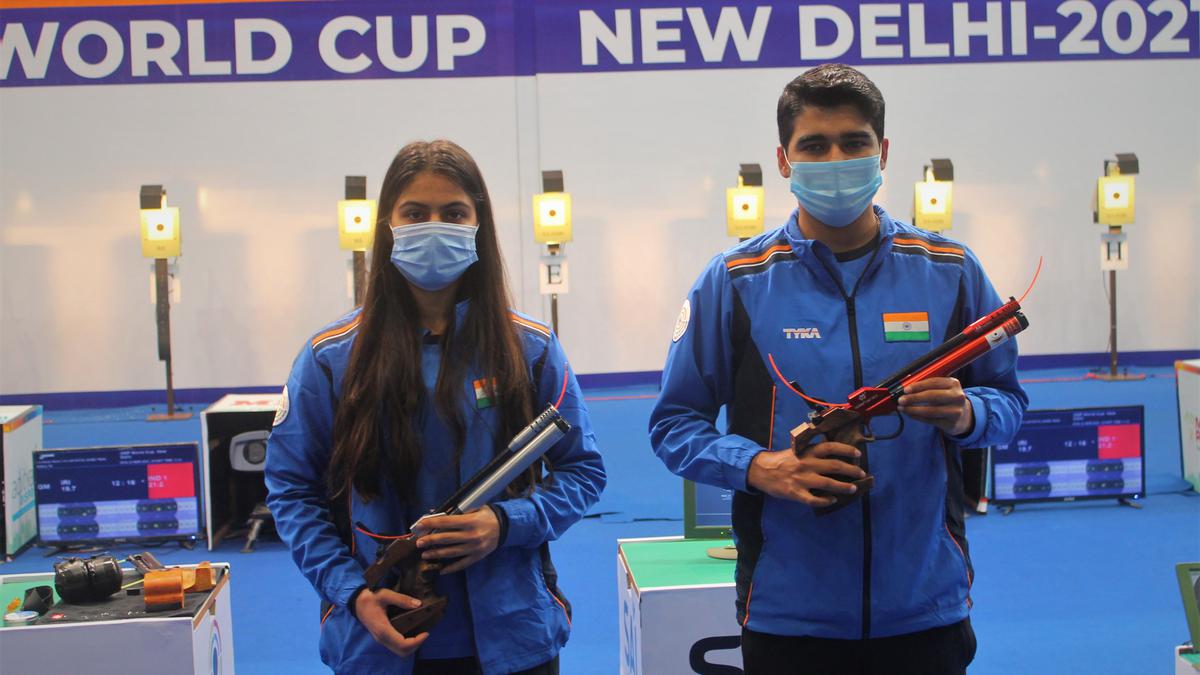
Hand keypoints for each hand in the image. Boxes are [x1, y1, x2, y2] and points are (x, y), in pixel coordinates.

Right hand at [353, 588, 428, 656]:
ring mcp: (381, 639)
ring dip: (411, 646)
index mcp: (383, 629)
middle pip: (402, 652)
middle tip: (424, 634)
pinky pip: (396, 646)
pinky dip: (406, 644)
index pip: (402, 644)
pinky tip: (411, 633)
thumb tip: (418, 604)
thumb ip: (402, 599)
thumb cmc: (370, 597)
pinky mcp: (382, 638)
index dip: (417, 641)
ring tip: (420, 634)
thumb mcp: (385, 594)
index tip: (426, 633)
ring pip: (399, 651)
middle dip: (416, 645)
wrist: (357, 602)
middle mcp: (382, 638)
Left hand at [411, 507, 500, 574]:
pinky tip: (442, 570)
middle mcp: (472, 535)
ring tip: (425, 555)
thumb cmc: (487, 516)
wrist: (506, 527)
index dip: (431, 523)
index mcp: (470, 521)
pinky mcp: (477, 556)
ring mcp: (474, 548)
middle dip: (430, 540)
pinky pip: (462, 564)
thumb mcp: (474, 508)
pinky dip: (451, 568)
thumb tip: (435, 513)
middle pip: (446, 538)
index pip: (446, 522)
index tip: (419, 525)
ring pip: (451, 552)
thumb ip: (457, 512)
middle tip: (419, 542)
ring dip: (436, 554)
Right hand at [746, 443, 864, 507]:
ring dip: (843, 487)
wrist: (761, 470)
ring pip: (827, 484)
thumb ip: (813, 450)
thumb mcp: (797, 450)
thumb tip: (832, 448)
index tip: (858, 454)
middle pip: (834, 466)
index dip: (846, 450)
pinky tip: (832, 500)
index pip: (830, 447)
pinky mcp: (795, 493)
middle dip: (851, 470)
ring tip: (853, 489)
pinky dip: (825, 501)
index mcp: (807, 452)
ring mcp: (801, 479)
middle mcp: (807, 464)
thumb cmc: (782, 460)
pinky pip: (813, 499)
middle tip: (861, 474)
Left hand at [897, 377, 973, 435]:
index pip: (933, 382)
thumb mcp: (942, 389)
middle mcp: (957, 396)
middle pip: (932, 396)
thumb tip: (906, 388)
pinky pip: (930, 420)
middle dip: (914, 398)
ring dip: (913, 409)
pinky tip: (909, 414)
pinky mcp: (951, 423)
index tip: (905, 389)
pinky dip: (917, 417)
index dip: (918, 386)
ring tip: (902, 408)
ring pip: (931, 411)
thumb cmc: (947, 399)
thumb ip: (927, 386)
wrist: (963, 416)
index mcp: (954, 383)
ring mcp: (956, 411)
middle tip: (901, 400)